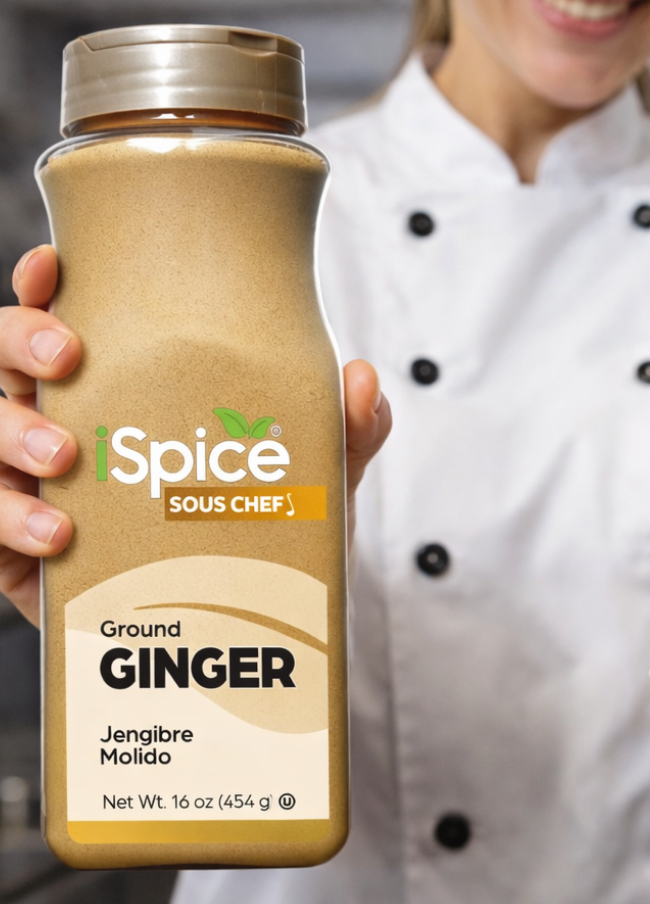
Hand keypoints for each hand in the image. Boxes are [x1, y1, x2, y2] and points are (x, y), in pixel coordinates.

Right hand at [0, 245, 390, 626]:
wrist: (255, 636)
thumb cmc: (273, 544)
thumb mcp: (318, 485)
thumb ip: (347, 433)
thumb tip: (360, 378)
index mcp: (131, 396)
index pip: (71, 324)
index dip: (46, 288)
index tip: (55, 268)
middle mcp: (76, 430)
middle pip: (7, 362)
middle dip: (19, 343)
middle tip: (68, 358)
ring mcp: (42, 490)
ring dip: (10, 432)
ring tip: (66, 458)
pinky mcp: (25, 557)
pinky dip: (10, 518)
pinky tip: (61, 535)